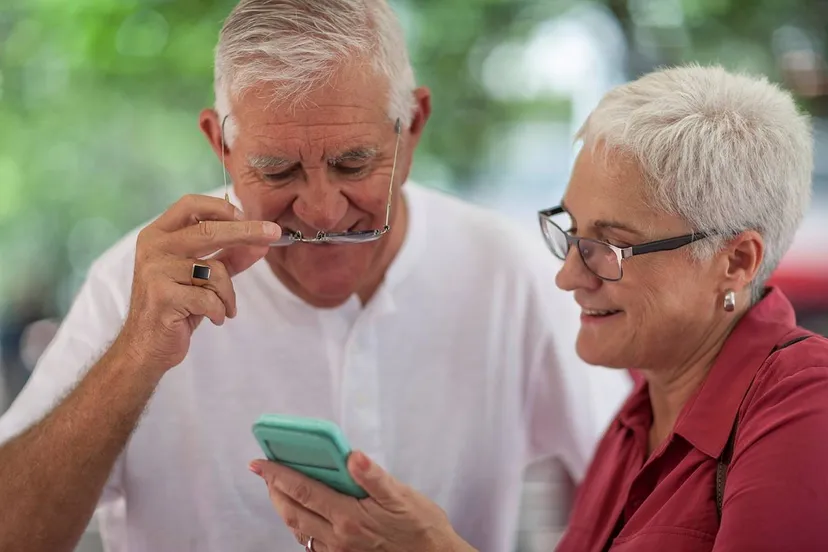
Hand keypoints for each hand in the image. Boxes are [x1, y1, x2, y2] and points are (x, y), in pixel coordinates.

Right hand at [116, 194, 280, 374]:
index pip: (190, 205)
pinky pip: (209, 298)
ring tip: (224, 308)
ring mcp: (156, 271)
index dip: (222, 208)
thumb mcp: (202, 277)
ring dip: (228, 294)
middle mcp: (154, 247)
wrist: (145, 346)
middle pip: (208, 229)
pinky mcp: (163, 296)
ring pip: (214, 270)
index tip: (247, 216)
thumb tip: (262, 243)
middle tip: (273, 233)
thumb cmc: (176, 307)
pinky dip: (219, 310)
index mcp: (159, 235)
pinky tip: (214, 318)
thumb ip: (229, 257)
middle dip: (246, 231)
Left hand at [250, 452, 475, 551]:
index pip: (302, 490)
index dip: (277, 474)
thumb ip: (373, 476)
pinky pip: (310, 541)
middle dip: (273, 489)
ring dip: (283, 506)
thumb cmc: (421, 526)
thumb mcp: (402, 495)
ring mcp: (338, 551)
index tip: (259, 461)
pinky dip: (298, 523)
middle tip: (264, 470)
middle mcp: (338, 537)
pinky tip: (303, 511)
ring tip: (277, 486)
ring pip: (297, 528)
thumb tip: (353, 456)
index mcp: (349, 517)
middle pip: (291, 511)